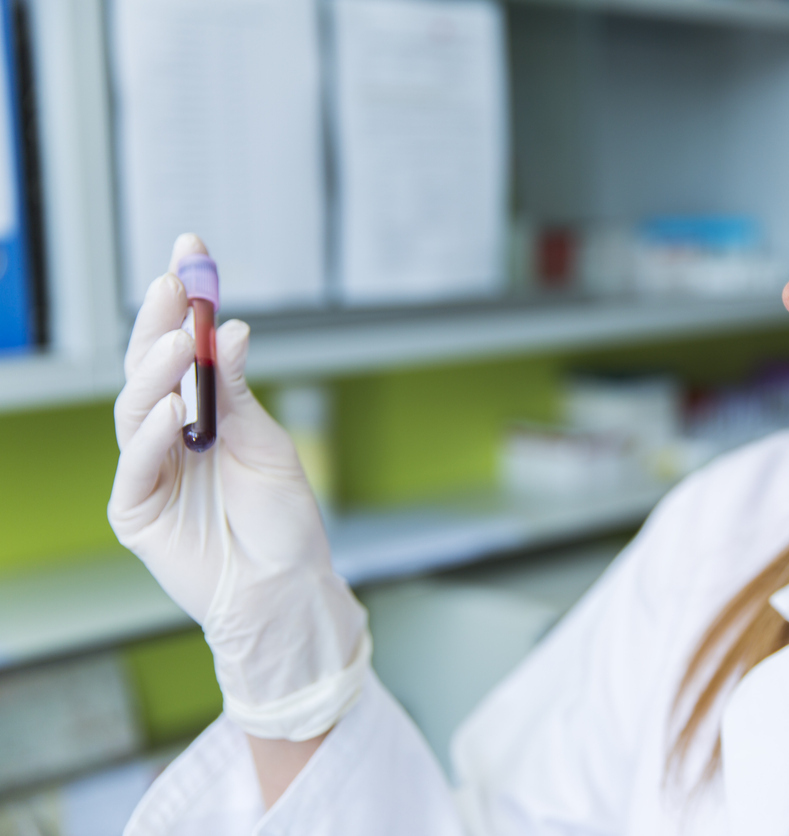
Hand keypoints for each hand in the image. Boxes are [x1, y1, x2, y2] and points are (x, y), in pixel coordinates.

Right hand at [108, 234, 369, 740]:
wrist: (285, 587)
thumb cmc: (283, 520)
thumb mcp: (269, 445)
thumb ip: (239, 394)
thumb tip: (226, 331)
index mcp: (201, 413)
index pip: (181, 347)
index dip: (180, 300)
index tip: (190, 248)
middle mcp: (168, 435)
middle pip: (149, 369)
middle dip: (157, 321)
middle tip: (173, 282)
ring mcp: (147, 471)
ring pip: (135, 410)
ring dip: (153, 373)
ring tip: (174, 342)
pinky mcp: (136, 510)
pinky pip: (136, 466)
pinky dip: (153, 436)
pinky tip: (172, 410)